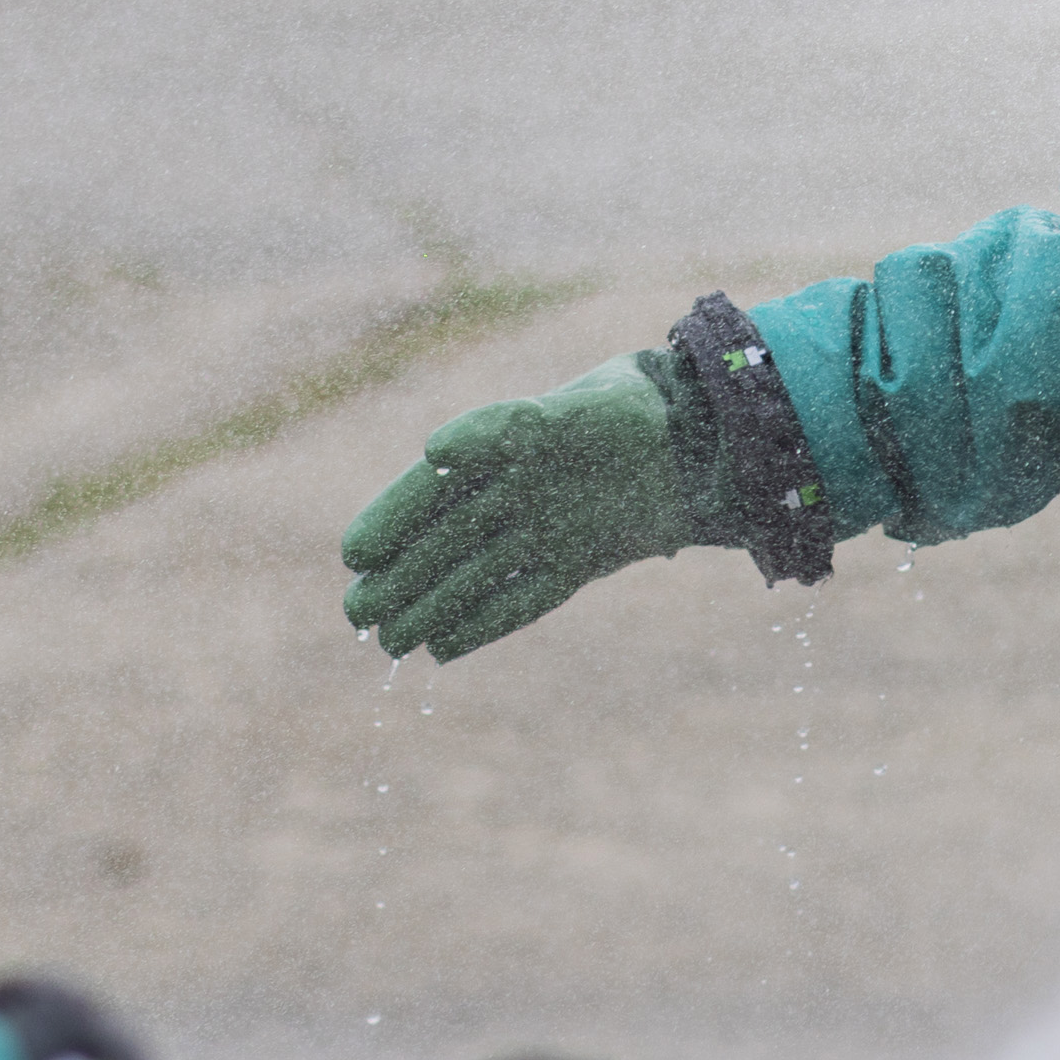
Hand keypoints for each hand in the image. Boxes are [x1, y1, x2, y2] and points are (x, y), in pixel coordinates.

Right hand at [338, 358, 699, 660]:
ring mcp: (549, 527)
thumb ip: (505, 429)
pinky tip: (443, 649)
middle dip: (399, 577)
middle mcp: (520, 489)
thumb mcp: (572, 411)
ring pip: (476, 576)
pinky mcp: (581, 561)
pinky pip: (523, 597)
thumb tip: (433, 451)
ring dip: (432, 608)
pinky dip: (485, 624)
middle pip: (445, 541)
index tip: (354, 554)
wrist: (705, 436)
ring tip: (388, 643)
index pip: (432, 489)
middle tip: (355, 614)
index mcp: (505, 445)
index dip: (392, 518)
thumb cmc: (634, 410)